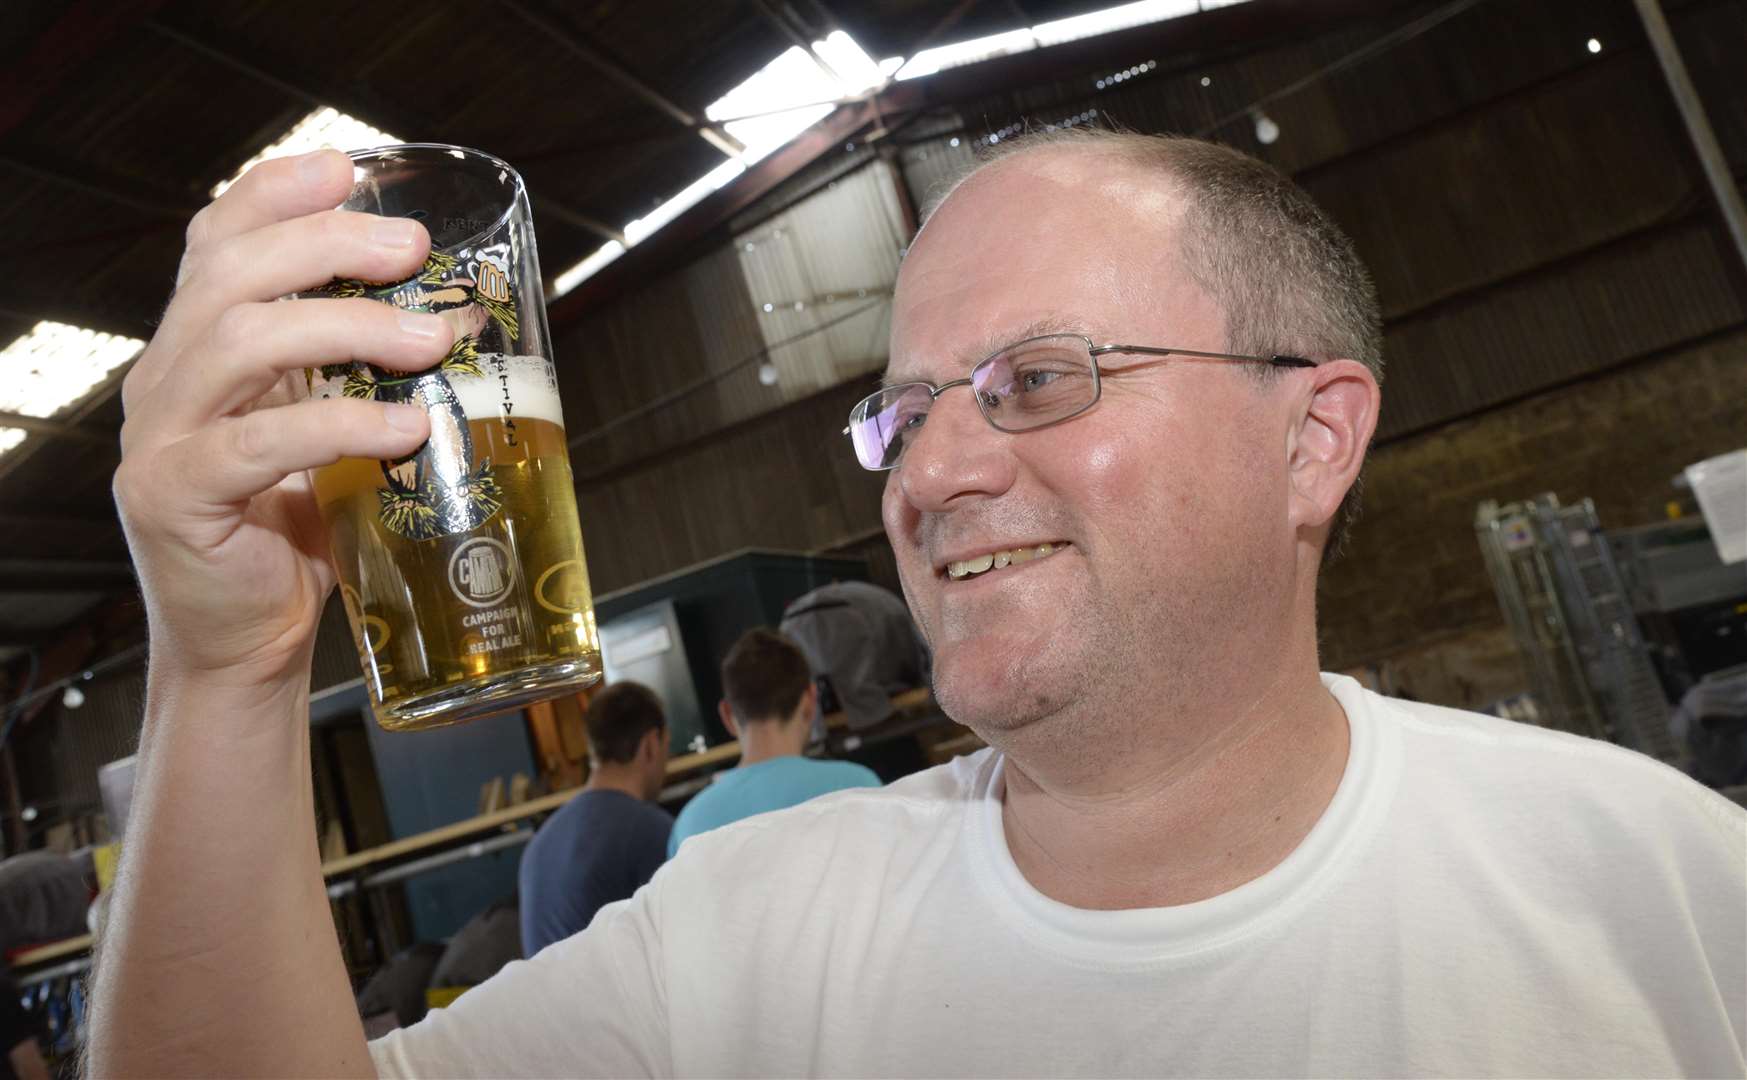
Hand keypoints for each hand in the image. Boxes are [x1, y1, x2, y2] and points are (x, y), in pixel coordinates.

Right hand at [114, 149, 452, 691]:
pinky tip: (406, 424)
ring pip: (238, 339)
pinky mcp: (172, 497)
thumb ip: (363, 373)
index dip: (277, 191)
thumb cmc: (302, 534)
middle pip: (231, 272)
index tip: (351, 166)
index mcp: (202, 348)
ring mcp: (160, 436)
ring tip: (431, 340)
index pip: (219, 239)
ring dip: (346, 324)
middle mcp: (168, 378)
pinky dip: (340, 422)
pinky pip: (256, 443)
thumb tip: (464, 321)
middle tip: (414, 249)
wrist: (251, 645)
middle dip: (328, 244)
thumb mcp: (334, 433)